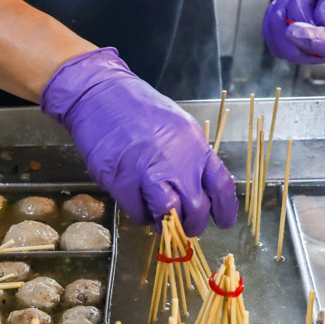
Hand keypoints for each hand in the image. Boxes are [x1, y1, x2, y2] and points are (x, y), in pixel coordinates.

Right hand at [41, 48, 235, 236]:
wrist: (100, 96)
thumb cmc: (138, 109)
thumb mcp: (177, 127)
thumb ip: (189, 157)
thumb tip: (196, 189)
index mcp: (193, 145)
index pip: (220, 185)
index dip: (224, 209)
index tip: (223, 222)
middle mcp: (174, 161)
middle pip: (196, 208)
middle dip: (193, 224)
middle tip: (187, 227)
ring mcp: (146, 172)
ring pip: (168, 215)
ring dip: (167, 225)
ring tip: (162, 222)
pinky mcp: (120, 182)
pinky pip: (137, 213)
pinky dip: (141, 216)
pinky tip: (139, 206)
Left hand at [263, 0, 324, 63]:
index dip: (316, 40)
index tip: (292, 29)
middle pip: (310, 52)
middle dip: (296, 17)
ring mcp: (321, 48)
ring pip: (288, 50)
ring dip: (282, 17)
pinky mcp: (301, 46)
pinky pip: (276, 46)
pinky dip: (272, 22)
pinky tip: (283, 3)